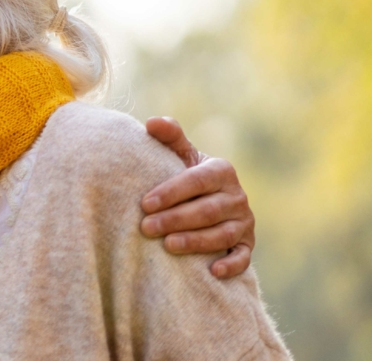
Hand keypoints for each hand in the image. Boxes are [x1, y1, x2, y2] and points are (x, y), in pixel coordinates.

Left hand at [140, 117, 255, 278]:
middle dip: (175, 219)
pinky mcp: (248, 244)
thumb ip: (169, 137)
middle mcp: (237, 196)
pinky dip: (231, 265)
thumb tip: (151, 122)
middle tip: (146, 227)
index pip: (196, 181)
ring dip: (195, 241)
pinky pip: (244, 257)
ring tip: (167, 246)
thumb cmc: (186, 176)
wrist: (207, 201)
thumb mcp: (180, 155)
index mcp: (221, 170)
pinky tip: (212, 270)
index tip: (145, 203)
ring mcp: (245, 222)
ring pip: (222, 234)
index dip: (171, 192)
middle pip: (207, 210)